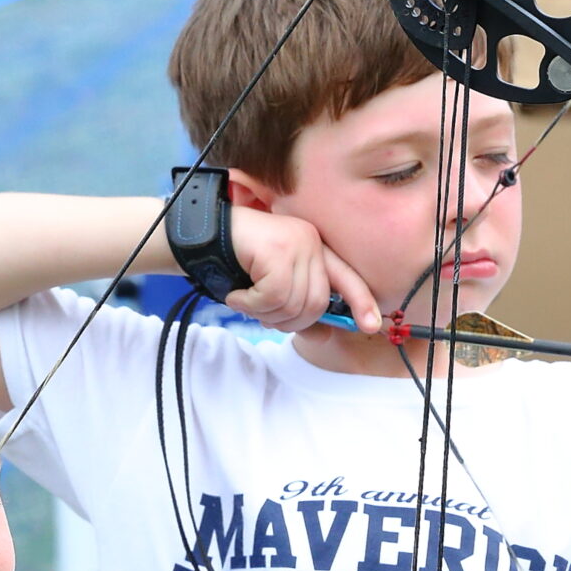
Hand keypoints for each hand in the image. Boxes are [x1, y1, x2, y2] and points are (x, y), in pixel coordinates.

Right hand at [224, 204, 382, 333]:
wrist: (198, 235)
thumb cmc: (236, 263)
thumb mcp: (273, 287)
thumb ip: (298, 307)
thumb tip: (324, 334)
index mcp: (315, 249)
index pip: (347, 278)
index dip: (361, 302)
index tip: (372, 326)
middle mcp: (311, 241)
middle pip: (316, 303)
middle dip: (287, 321)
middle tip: (261, 315)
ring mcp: (296, 242)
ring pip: (294, 304)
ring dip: (264, 315)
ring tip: (244, 302)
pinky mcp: (278, 249)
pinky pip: (274, 297)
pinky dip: (251, 306)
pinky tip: (236, 296)